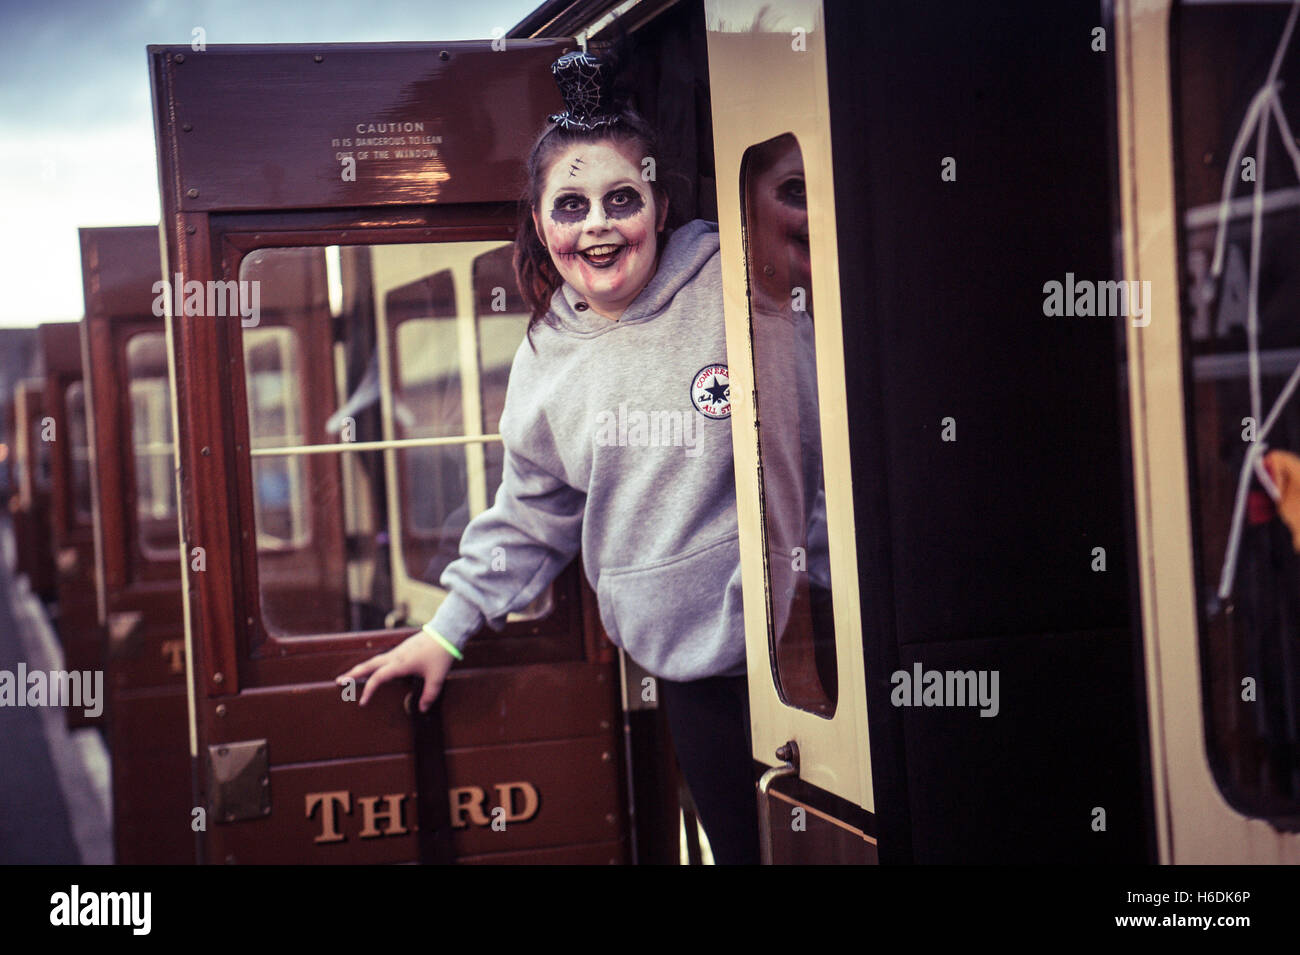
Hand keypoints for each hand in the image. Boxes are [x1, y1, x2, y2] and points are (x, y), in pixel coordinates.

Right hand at [335, 630, 456, 710]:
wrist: (445, 632)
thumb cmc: (440, 654)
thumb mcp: (437, 678)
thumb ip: (429, 695)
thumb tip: (422, 709)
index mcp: (400, 664)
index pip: (378, 678)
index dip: (368, 690)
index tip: (362, 703)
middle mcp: (394, 656)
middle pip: (369, 666)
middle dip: (353, 674)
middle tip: (339, 681)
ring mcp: (397, 651)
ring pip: (374, 660)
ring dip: (361, 668)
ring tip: (350, 675)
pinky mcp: (402, 649)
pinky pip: (381, 658)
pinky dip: (372, 664)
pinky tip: (372, 669)